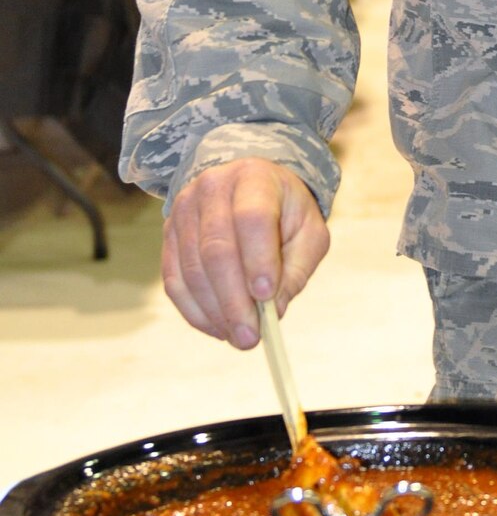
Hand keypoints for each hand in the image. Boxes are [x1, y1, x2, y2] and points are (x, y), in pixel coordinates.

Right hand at [163, 158, 328, 348]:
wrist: (250, 187)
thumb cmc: (285, 212)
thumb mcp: (308, 231)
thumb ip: (297, 268)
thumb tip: (274, 309)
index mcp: (254, 178)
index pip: (252, 218)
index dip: (258, 259)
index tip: (266, 297)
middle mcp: (212, 188)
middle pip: (216, 249)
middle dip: (233, 300)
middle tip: (251, 336)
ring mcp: (184, 210)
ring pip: (192, 269)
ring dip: (215, 311)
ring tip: (239, 337)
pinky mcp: (169, 234)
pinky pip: (174, 280)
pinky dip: (195, 311)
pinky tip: (218, 328)